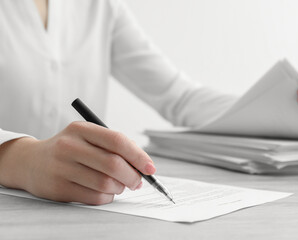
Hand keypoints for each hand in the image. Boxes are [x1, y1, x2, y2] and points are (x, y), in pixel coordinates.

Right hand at [0, 122, 154, 204]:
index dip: (138, 155)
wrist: (30, 162)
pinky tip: (105, 193)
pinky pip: (94, 197)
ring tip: (118, 185)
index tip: (150, 168)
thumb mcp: (87, 138)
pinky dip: (107, 198)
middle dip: (132, 176)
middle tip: (137, 182)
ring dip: (119, 188)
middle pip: (113, 164)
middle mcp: (69, 146)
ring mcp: (61, 167)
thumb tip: (143, 167)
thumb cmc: (69, 150)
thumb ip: (113, 148)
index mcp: (81, 129)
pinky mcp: (57, 188)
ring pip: (105, 183)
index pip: (117, 140)